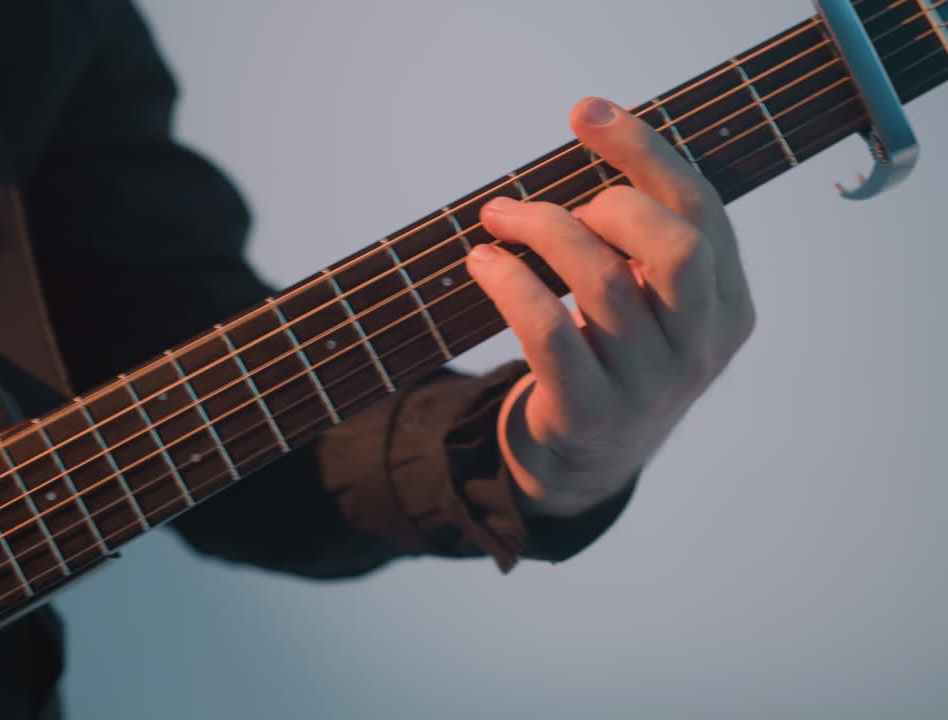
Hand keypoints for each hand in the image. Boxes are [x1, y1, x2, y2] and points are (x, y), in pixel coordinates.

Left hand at [466, 97, 754, 516]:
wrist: (585, 460)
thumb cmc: (613, 355)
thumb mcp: (651, 300)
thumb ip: (644, 236)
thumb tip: (595, 134)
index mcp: (728, 306)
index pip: (701, 209)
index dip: (643, 151)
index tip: (584, 112)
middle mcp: (699, 348)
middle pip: (675, 245)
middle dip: (607, 202)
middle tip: (558, 205)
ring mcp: (648, 387)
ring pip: (601, 283)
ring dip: (540, 231)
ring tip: (498, 219)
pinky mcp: (588, 414)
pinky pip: (549, 333)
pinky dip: (510, 284)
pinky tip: (482, 263)